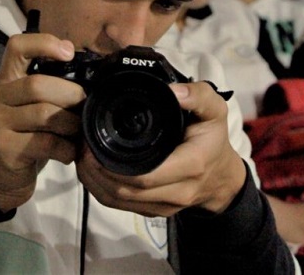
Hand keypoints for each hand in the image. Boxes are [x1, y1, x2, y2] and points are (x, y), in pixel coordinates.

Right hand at [0, 33, 83, 212]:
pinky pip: (45, 143)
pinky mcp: (4, 149)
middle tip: (85, 107)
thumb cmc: (24, 137)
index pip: (17, 47)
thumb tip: (90, 78)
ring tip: (78, 133)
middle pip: (38, 84)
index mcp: (6, 80)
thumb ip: (49, 89)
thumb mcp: (31, 108)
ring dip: (71, 124)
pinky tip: (69, 153)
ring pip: (44, 114)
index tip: (69, 52)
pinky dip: (65, 149)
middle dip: (70, 95)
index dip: (44, 43)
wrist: (0, 178)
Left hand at [75, 81, 245, 217]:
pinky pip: (122, 206)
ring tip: (81, 159)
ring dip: (95, 183)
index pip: (145, 175)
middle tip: (82, 148)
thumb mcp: (215, 111)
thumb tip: (174, 91)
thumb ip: (199, 96)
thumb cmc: (213, 140)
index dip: (114, 165)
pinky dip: (102, 191)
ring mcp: (166, 205)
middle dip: (97, 172)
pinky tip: (92, 174)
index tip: (94, 144)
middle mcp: (178, 191)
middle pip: (126, 190)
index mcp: (190, 165)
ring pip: (120, 201)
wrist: (222, 176)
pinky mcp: (155, 211)